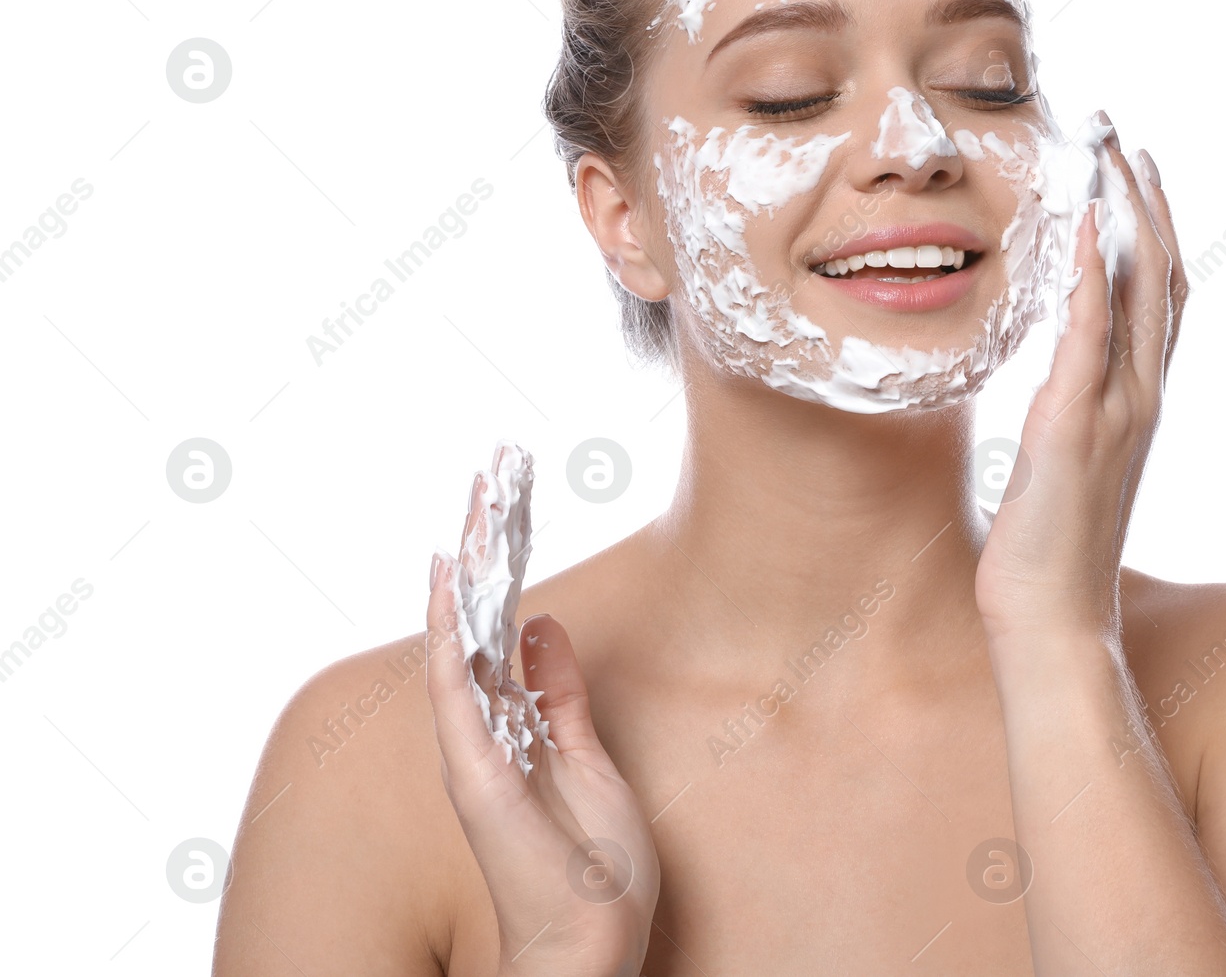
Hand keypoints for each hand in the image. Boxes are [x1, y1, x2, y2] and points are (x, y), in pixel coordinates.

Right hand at [425, 442, 658, 976]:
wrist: (590, 940)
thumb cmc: (592, 866)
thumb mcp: (587, 757)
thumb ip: (561, 695)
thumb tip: (544, 628)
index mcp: (511, 726)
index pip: (499, 627)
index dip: (502, 566)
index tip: (507, 507)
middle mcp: (483, 731)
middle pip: (477, 620)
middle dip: (484, 548)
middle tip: (487, 477)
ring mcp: (474, 748)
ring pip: (462, 639)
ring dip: (468, 568)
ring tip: (470, 505)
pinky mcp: (477, 768)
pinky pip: (456, 686)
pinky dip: (450, 629)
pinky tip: (448, 578)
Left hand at [974, 129, 1186, 638]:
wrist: (1050, 621)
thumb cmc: (1049, 548)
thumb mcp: (1066, 464)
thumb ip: (1076, 413)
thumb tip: (1063, 378)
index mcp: (1138, 402)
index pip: (1158, 297)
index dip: (1153, 229)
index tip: (1135, 171)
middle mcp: (1141, 397)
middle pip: (1160, 277)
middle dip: (1146, 200)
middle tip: (1126, 135)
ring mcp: (1117, 410)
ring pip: (1138, 292)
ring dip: (1126, 215)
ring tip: (1111, 153)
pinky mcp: (1074, 426)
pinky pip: (1090, 335)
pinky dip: (1091, 274)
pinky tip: (1083, 223)